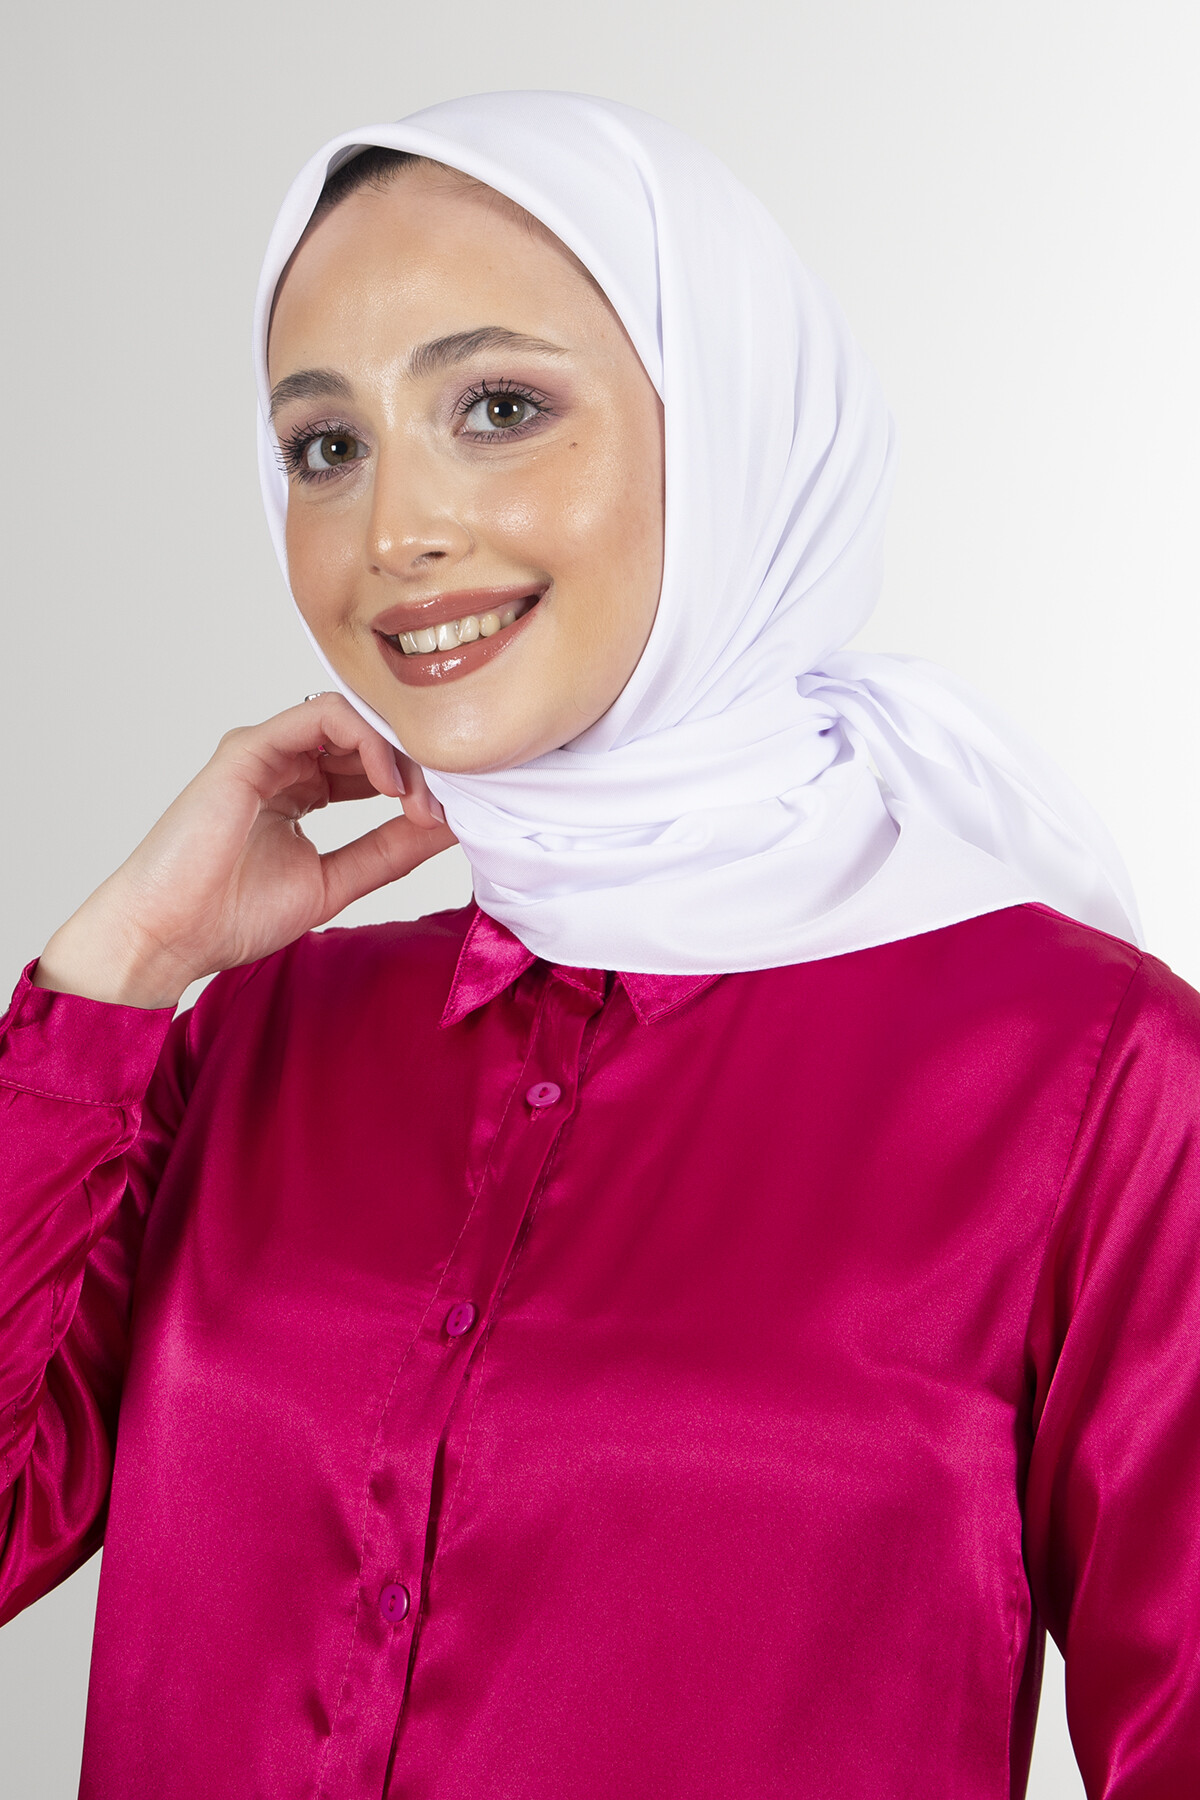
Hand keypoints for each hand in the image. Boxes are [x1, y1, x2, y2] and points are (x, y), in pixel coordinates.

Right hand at [33, 696, 456, 1007]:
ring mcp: (265, 751)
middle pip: (368, 737)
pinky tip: (390, 783)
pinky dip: (369, 740)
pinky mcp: (249, 747)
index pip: (372, 764)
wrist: (169, 935)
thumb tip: (447, 826)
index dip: (418, 783)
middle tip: (452, 801)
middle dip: (417, 765)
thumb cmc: (230, 916)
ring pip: (352, 717)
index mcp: (300, 791)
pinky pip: (323, 715)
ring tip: (423, 798)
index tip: (452, 815)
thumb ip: (389, 850)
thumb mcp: (336, 881)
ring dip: (400, 752)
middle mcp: (283, 763)